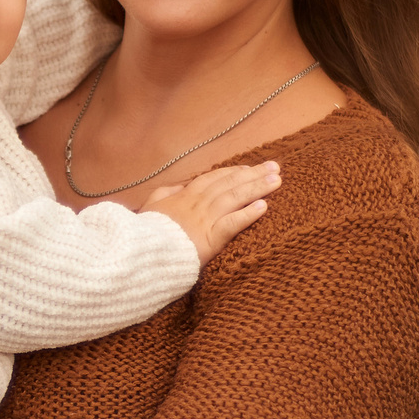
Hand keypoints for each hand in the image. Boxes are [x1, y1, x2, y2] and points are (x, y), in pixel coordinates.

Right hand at [143, 161, 280, 261]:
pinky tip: (263, 207)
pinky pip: (231, 224)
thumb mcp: (150, 207)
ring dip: (257, 188)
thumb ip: (165, 194)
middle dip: (253, 174)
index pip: (213, 178)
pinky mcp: (209, 239)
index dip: (233, 172)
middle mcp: (198, 204)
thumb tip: (178, 186)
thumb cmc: (146, 232)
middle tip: (275, 167)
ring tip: (276, 181)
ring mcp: (204, 220)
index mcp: (185, 196)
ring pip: (234, 198)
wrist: (142, 252)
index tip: (250, 168)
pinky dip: (247, 214)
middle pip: (229, 184)